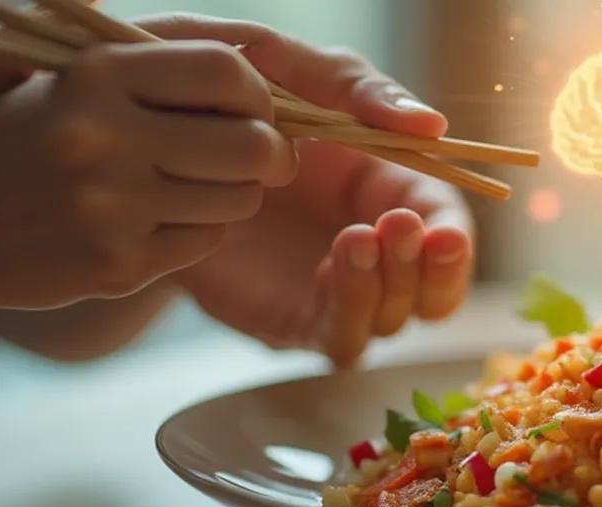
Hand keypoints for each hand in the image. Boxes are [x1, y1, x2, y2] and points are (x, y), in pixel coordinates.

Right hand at [0, 38, 294, 308]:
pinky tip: (167, 220)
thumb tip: (252, 63)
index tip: (256, 108)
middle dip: (272, 153)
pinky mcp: (117, 265)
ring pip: (237, 200)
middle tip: (268, 159)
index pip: (226, 74)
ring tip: (204, 187)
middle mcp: (108, 137)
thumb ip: (146, 65)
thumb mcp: (58, 74)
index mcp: (96, 75)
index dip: (257, 93)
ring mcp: (114, 207)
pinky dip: (201, 231)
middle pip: (252, 144)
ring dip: (236, 194)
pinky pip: (204, 242)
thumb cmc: (3, 136)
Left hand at [121, 15, 474, 364]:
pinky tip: (326, 269)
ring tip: (355, 238)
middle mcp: (371, 249)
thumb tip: (434, 125)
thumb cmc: (233, 97)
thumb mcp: (300, 74)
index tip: (439, 229)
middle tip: (395, 230)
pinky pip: (337, 337)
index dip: (454, 241)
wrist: (147, 139)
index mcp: (388, 190)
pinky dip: (346, 311)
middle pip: (430, 292)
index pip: (447, 232)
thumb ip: (363, 92)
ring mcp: (331, 290)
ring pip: (388, 322)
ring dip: (385, 288)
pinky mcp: (288, 318)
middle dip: (425, 268)